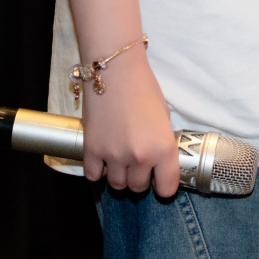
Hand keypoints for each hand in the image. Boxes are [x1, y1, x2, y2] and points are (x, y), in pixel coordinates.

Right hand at [80, 44, 179, 196]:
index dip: (163, 186)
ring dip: (119, 175)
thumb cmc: (143, 87)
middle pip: (138, 188)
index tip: (160, 180)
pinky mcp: (92, 150)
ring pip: (117, 184)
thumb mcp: (164, 117)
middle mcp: (140, 157)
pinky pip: (94, 176)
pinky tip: (103, 158)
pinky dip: (98, 170)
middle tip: (137, 162)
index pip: (166, 189)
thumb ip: (161, 144)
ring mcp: (114, 156)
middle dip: (139, 178)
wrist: (115, 69)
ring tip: (120, 158)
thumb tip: (158, 162)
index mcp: (163, 149)